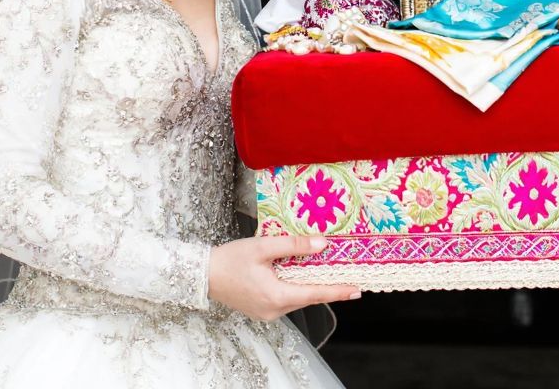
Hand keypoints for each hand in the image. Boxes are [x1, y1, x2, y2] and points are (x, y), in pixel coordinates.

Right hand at [208, 235, 360, 320]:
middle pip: (307, 297)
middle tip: (346, 275)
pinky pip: (284, 300)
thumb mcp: (262, 247)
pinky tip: (296, 275)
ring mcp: (267, 313)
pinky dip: (293, 288)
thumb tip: (322, 245)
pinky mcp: (260, 311)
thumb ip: (294, 246)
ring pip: (296, 298)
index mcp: (276, 296)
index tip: (357, 290)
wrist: (200, 275)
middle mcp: (274, 310)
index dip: (338, 292)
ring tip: (322, 270)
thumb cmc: (229, 260)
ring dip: (307, 285)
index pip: (315, 294)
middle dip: (325, 285)